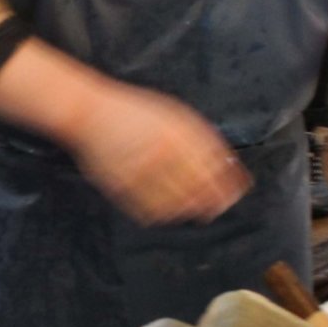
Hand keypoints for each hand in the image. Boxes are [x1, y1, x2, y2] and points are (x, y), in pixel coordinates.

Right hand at [66, 82, 249, 225]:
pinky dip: (163, 214)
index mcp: (178, 135)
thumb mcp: (173, 115)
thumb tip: (226, 163)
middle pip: (198, 189)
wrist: (90, 114)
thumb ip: (200, 137)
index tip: (237, 192)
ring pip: (176, 204)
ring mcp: (140, 173)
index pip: (214, 167)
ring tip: (193, 210)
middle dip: (212, 202)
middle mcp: (161, 155)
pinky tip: (168, 210)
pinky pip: (149, 211)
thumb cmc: (134, 112)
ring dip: (189, 210)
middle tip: (216, 207)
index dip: (229, 184)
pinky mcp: (122, 188)